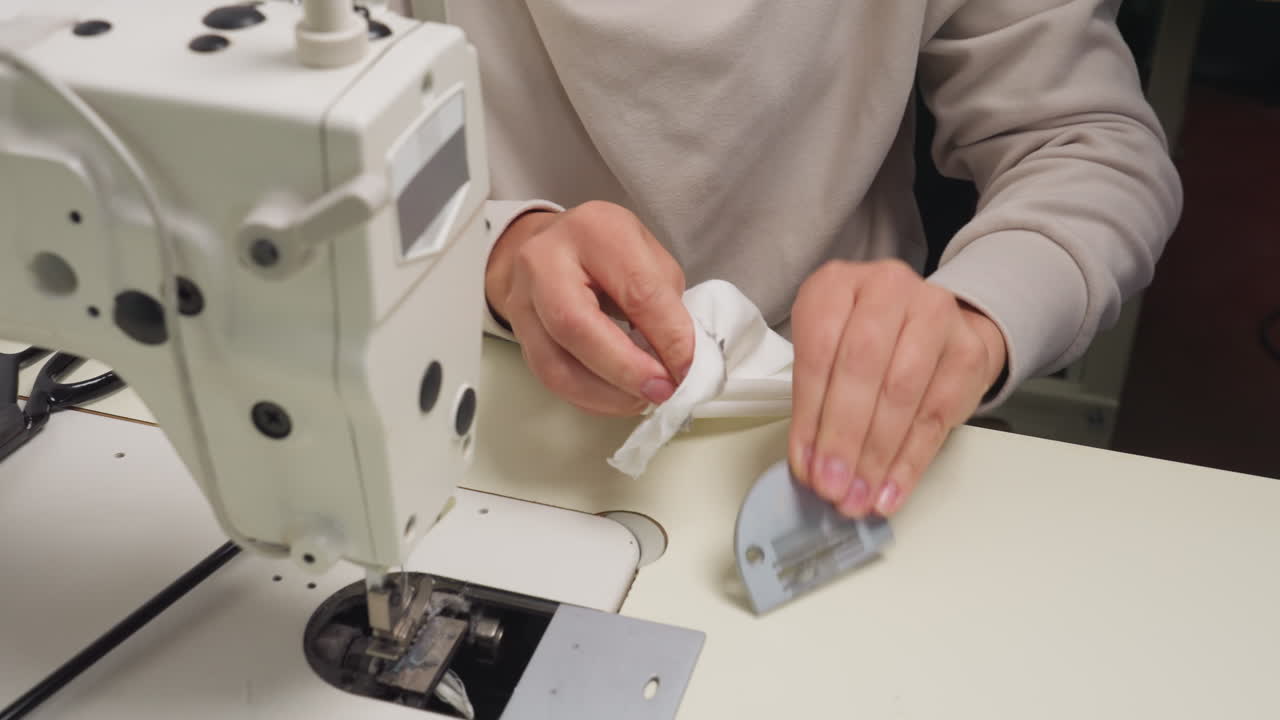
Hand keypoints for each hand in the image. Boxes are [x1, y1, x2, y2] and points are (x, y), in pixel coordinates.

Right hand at [486, 201, 694, 415]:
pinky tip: (618, 398)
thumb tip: (680, 362)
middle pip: (576, 325)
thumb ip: (665, 306)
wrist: (552, 247)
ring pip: (556, 364)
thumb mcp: (648, 259)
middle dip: (626, 369)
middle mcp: (545, 260)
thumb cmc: (607, 251)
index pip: (635, 290)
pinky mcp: (519, 334)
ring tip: (643, 400)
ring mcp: (522, 299)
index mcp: (594, 230)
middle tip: (662, 391)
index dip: (668, 337)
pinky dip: (590, 398)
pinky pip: (550, 378)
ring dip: (607, 395)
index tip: (689, 369)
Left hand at [788, 260, 1006, 516]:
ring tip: (859, 497)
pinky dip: (910, 461)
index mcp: (836, 285)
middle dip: (844, 436)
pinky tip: (891, 491)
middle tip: (832, 486)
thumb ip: (814, 400)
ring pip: (902, 392)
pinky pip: (937, 415)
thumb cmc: (867, 345)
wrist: (935, 327)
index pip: (818, 349)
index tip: (805, 464)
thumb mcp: (827, 353)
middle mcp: (886, 289)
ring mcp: (934, 313)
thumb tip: (811, 466)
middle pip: (862, 368)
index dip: (810, 413)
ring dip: (877, 455)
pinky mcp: (968, 350)